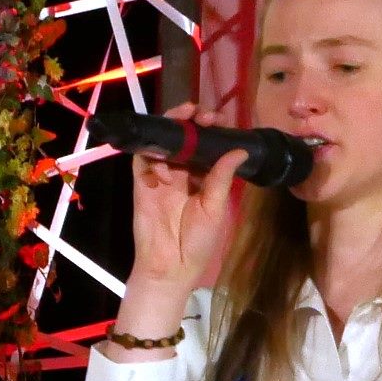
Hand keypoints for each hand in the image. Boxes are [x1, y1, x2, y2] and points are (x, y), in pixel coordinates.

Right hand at [111, 102, 246, 351]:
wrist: (171, 266)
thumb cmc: (197, 242)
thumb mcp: (215, 208)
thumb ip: (222, 178)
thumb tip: (240, 150)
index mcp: (202, 177)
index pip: (205, 146)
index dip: (211, 129)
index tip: (219, 119)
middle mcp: (181, 173)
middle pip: (183, 138)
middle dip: (191, 122)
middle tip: (201, 114)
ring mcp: (160, 177)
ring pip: (162, 144)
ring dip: (172, 129)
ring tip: (184, 120)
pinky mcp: (141, 185)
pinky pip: (142, 162)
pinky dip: (152, 157)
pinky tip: (165, 167)